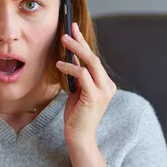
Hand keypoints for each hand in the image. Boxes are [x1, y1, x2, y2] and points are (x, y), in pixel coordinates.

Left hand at [55, 22, 116, 144]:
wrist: (79, 137)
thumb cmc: (76, 115)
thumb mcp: (76, 91)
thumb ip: (77, 75)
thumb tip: (71, 56)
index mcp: (105, 83)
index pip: (93, 59)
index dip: (83, 42)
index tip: (74, 29)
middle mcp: (107, 85)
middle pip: (93, 57)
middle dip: (80, 41)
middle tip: (67, 30)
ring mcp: (103, 91)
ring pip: (91, 62)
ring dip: (76, 49)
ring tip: (62, 41)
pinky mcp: (94, 97)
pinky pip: (82, 75)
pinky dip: (70, 68)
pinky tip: (59, 65)